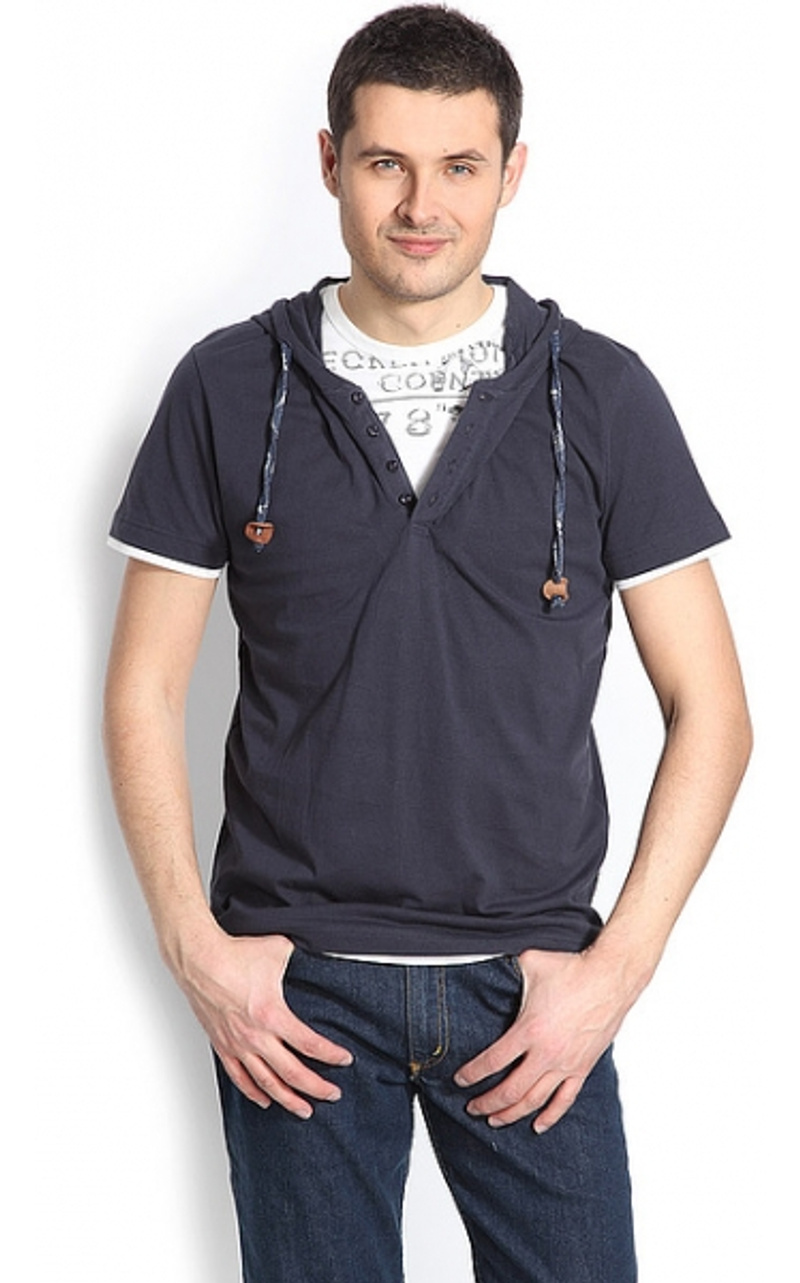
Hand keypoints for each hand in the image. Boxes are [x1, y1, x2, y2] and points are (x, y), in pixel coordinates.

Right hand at [176, 930, 352, 1116]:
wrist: (199, 960)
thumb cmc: (235, 955)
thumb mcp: (279, 950)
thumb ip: (301, 958)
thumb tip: (316, 954)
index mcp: (273, 1015)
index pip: (310, 1044)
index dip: (331, 1055)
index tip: (344, 1060)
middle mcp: (256, 1036)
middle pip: (292, 1073)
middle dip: (316, 1087)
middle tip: (332, 1095)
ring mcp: (238, 1044)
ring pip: (267, 1083)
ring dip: (287, 1099)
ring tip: (304, 1110)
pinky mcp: (222, 1045)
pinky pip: (239, 1077)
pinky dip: (253, 1092)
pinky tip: (265, 1100)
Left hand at [454, 947, 633, 1132]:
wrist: (610, 978)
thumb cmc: (573, 970)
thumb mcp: (531, 964)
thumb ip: (507, 969)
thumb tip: (491, 964)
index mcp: (529, 1030)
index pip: (493, 1061)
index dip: (472, 1074)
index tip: (460, 1080)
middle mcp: (546, 1053)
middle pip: (510, 1090)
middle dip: (487, 1103)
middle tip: (472, 1108)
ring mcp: (566, 1064)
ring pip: (534, 1101)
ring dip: (512, 1114)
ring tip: (495, 1121)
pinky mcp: (583, 1067)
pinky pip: (564, 1100)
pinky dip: (550, 1116)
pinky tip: (537, 1125)